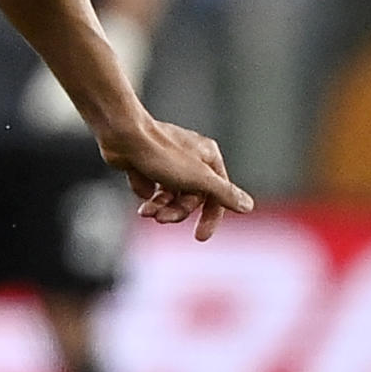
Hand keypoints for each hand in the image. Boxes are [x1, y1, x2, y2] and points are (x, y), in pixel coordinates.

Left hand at [101, 117, 254, 241]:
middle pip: (191, 199)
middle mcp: (191, 159)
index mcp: (208, 159)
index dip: (210, 217)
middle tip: (162, 218)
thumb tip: (247, 205)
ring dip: (159, 208)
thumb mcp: (199, 178)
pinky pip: (151, 190)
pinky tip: (138, 184)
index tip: (200, 236)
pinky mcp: (148, 165)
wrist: (122, 135)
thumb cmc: (160, 152)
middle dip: (175, 212)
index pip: (217, 196)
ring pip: (170, 197)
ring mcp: (168, 162)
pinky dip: (145, 195)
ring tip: (146, 211)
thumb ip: (224, 194)